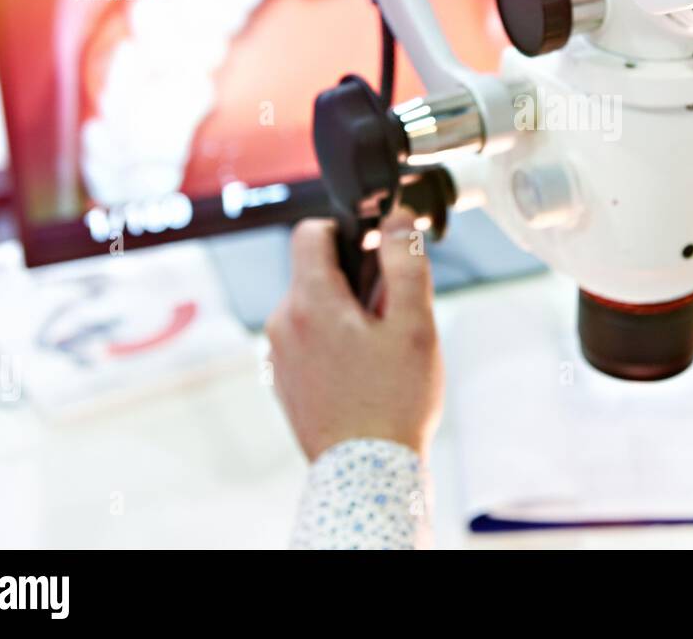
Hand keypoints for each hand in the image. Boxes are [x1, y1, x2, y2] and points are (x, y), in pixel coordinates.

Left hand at [266, 212, 442, 460]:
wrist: (367, 474)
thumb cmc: (393, 401)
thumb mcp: (414, 323)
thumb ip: (406, 261)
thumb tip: (398, 219)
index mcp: (309, 301)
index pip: (310, 232)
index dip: (346, 229)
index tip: (376, 249)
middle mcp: (283, 323)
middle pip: (316, 273)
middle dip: (355, 280)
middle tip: (392, 314)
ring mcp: (279, 355)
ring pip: (314, 308)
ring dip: (346, 313)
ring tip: (380, 350)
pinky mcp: (283, 381)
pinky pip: (308, 341)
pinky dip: (334, 342)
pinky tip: (363, 373)